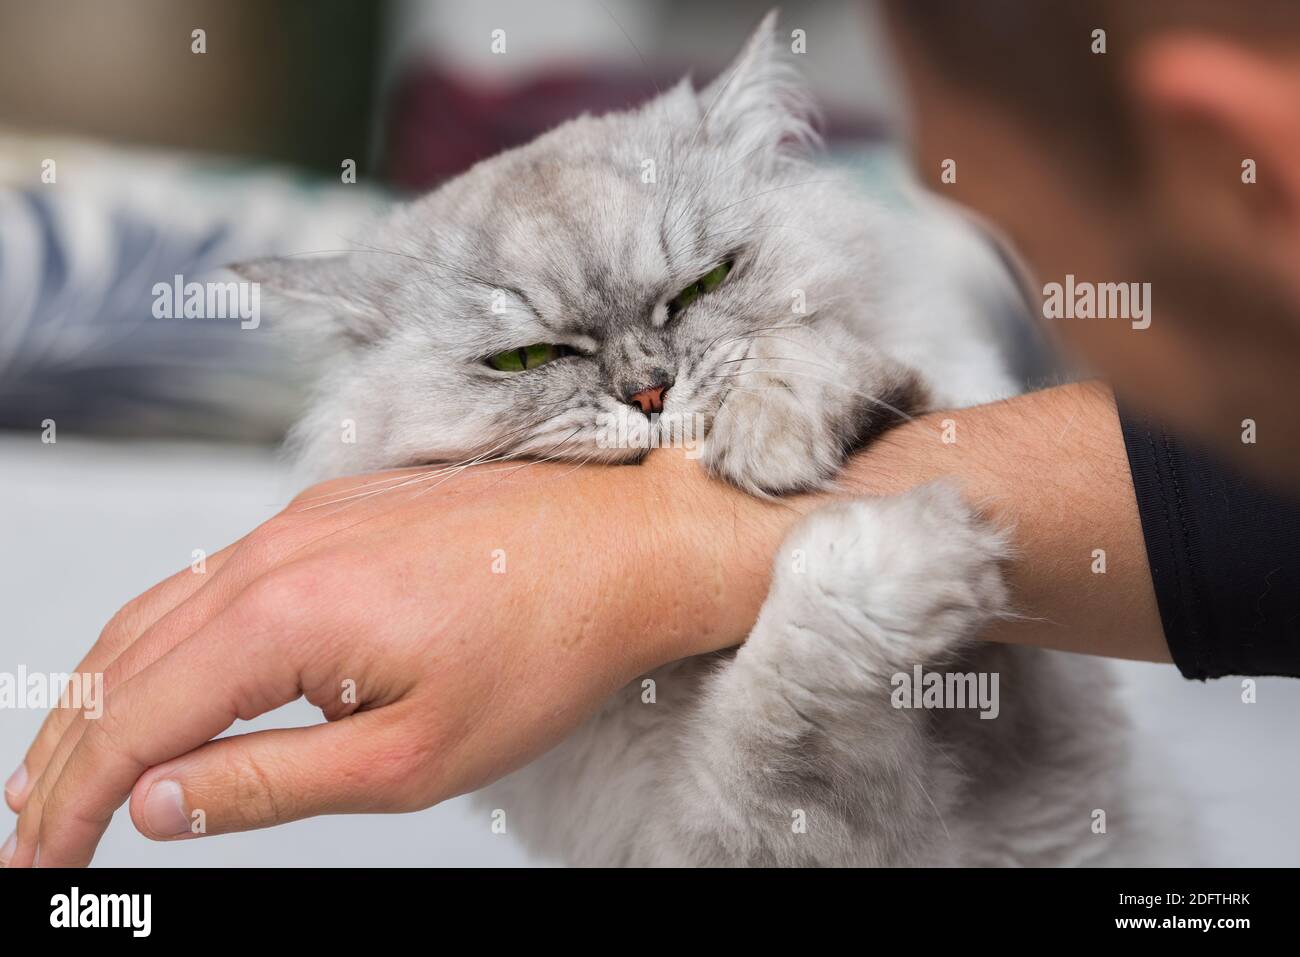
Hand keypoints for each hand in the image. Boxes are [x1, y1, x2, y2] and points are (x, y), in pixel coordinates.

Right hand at [2, 450, 788, 866]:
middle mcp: (279, 548)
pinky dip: (169, 638)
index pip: (133, 719)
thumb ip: (269, 781)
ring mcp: (305, 518)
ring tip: (73, 766)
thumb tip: (155, 802)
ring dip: (107, 691)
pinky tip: (169, 678)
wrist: (628, 546)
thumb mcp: (409, 757)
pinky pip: (219, 575)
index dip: (67, 801)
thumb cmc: (545, 646)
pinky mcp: (334, 511)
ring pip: (163, 609)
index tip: (36, 864)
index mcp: (287, 610)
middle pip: (127, 659)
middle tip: (32, 829)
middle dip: (67, 753)